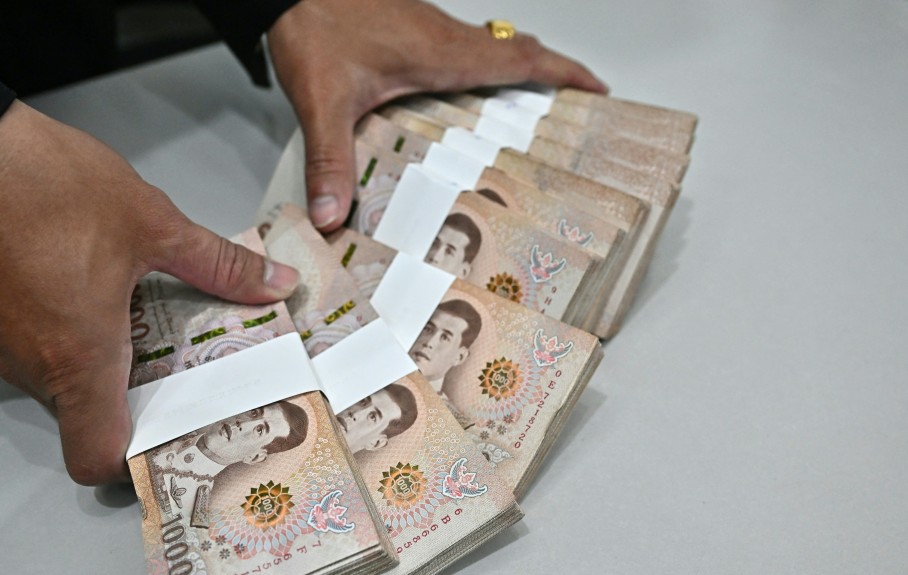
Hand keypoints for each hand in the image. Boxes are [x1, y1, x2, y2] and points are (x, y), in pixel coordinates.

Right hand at [0, 101, 298, 484]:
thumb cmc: (46, 187)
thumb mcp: (152, 223)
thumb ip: (219, 264)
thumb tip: (275, 285)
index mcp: (78, 358)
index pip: (96, 457)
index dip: (134, 463)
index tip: (176, 440)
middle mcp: (35, 365)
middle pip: (90, 420)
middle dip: (141, 404)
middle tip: (190, 374)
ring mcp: (5, 344)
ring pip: (67, 384)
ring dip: (110, 368)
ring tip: (159, 331)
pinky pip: (42, 352)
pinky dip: (77, 340)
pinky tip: (109, 300)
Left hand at [267, 0, 607, 229]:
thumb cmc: (312, 24)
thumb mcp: (322, 101)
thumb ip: (331, 161)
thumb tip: (334, 215)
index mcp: (441, 54)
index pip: (521, 59)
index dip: (564, 73)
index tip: (598, 89)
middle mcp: (443, 36)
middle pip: (516, 51)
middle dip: (552, 77)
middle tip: (575, 108)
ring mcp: (427, 26)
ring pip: (489, 46)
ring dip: (517, 70)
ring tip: (529, 110)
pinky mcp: (408, 24)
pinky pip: (462, 44)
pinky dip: (481, 67)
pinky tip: (460, 94)